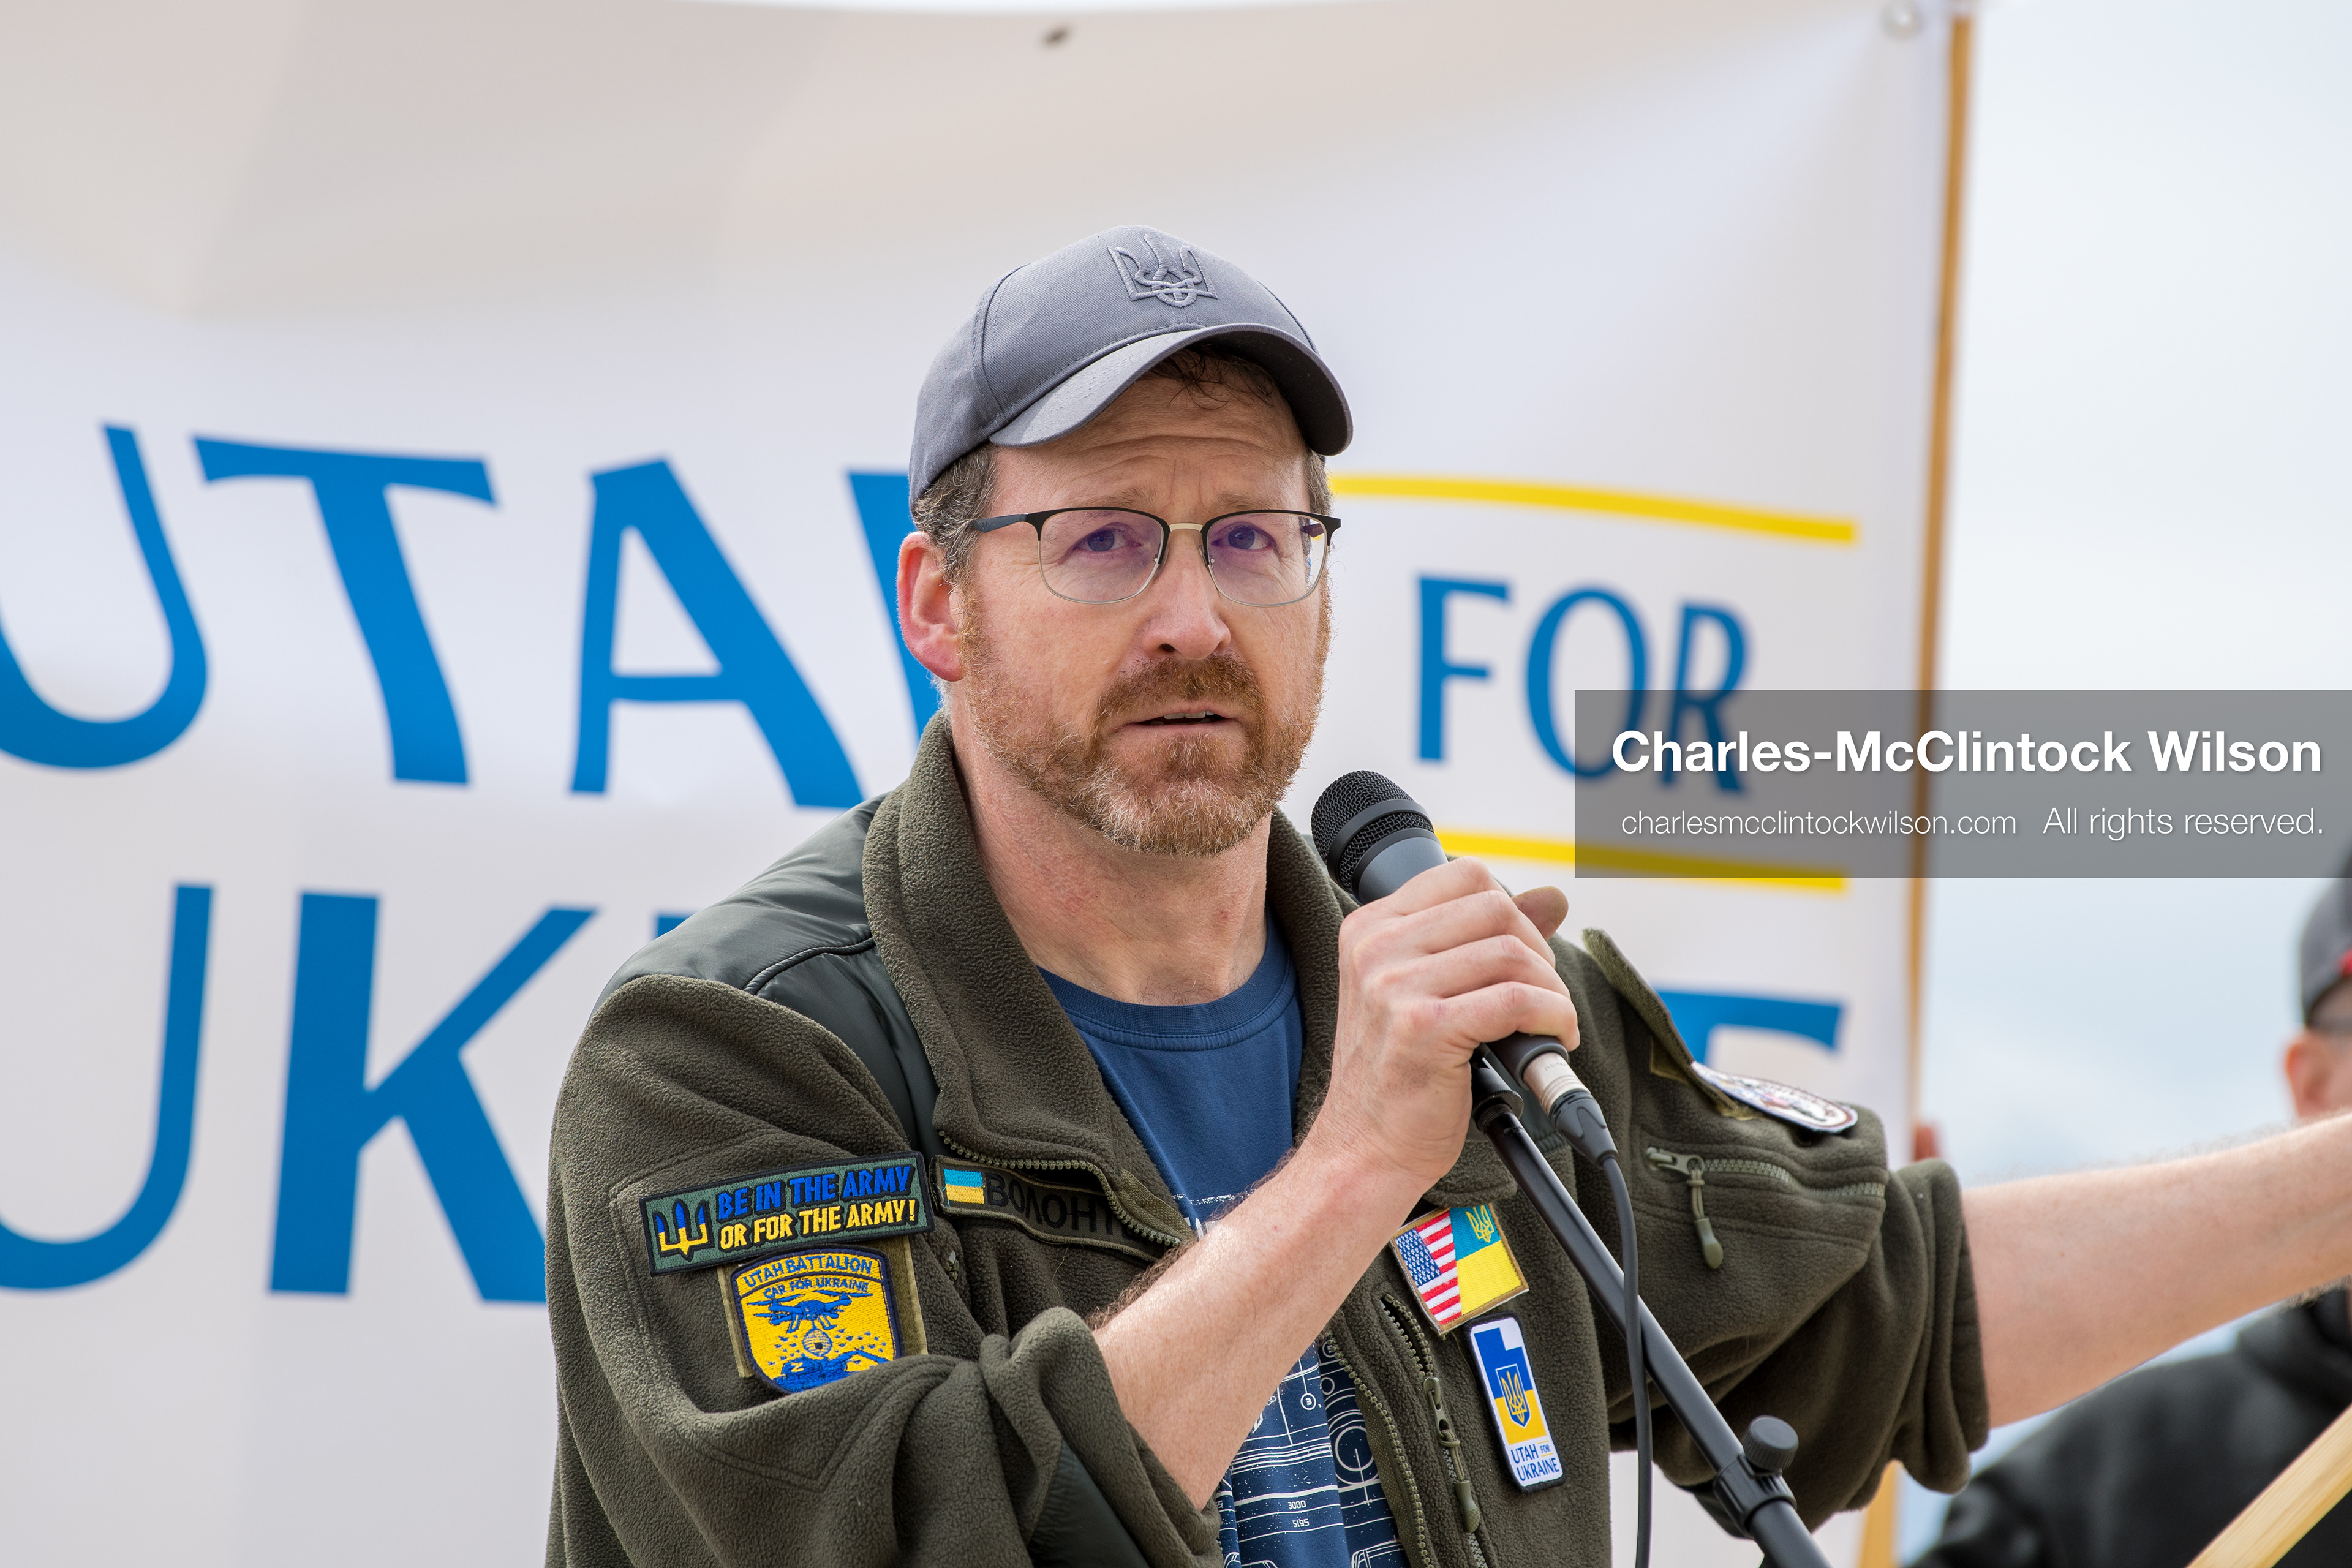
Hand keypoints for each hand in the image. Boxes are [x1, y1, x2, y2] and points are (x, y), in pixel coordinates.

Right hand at [1304, 859, 1579, 1203]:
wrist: (1363, 1148)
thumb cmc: (1398, 1075)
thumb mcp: (1426, 991)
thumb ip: (1482, 939)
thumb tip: (1553, 897)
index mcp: (1370, 929)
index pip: (1465, 875)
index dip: (1511, 910)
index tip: (1520, 954)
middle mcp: (1377, 948)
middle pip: (1494, 906)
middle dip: (1537, 950)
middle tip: (1541, 993)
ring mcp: (1395, 985)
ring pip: (1512, 952)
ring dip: (1551, 989)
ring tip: (1549, 1022)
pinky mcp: (1424, 1027)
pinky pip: (1518, 1001)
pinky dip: (1553, 1017)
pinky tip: (1552, 1037)